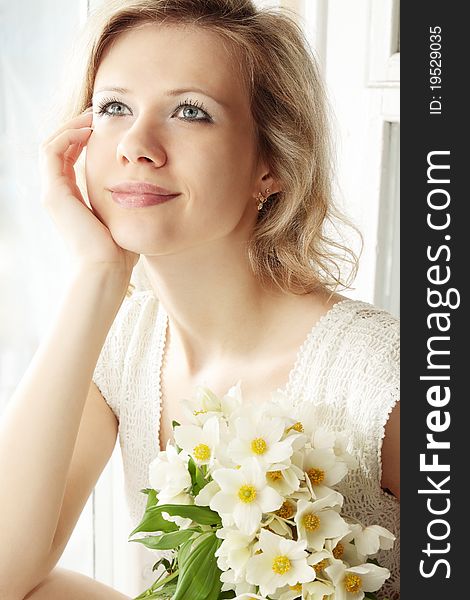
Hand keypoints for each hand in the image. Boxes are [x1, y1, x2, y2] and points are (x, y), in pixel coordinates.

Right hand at [38, 108, 138, 273]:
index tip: (104, 126)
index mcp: (72, 200)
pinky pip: (52, 152)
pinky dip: (67, 136)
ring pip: (52, 145)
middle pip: (58, 148)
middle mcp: (58, 195)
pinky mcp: (54, 193)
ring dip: (71, 127)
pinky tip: (89, 129)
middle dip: (76, 127)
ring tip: (92, 116)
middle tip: (97, 113)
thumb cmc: (120, 252)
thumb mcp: (124, 219)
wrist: (106, 271)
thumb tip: (147, 190)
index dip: (84, 139)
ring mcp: (52, 194)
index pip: (70, 159)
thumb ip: (127, 203)